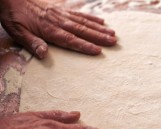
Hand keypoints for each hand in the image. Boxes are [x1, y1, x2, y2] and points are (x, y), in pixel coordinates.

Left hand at [0, 0, 115, 58]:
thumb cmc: (13, 15)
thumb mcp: (16, 31)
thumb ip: (31, 43)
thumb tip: (43, 55)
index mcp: (49, 30)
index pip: (70, 40)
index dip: (84, 46)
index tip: (98, 51)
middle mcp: (59, 21)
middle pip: (82, 30)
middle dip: (99, 37)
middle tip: (114, 42)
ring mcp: (62, 14)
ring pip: (84, 22)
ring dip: (99, 28)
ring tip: (113, 33)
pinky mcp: (62, 9)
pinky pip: (79, 13)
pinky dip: (91, 17)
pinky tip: (101, 20)